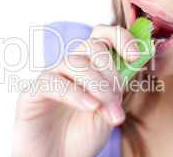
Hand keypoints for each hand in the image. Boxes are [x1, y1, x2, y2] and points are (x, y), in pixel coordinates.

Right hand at [12, 25, 138, 156]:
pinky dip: (76, 94)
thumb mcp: (109, 111)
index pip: (102, 36)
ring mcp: (51, 77)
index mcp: (90, 68)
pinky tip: (90, 107)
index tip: (136, 56)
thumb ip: (119, 87)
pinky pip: (53, 82)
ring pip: (75, 62)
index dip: (121, 38)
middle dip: (111, 73)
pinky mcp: (34, 92)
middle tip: (117, 100)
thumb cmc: (83, 135)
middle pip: (92, 46)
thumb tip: (138, 62)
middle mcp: (70, 68)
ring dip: (97, 85)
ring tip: (107, 111)